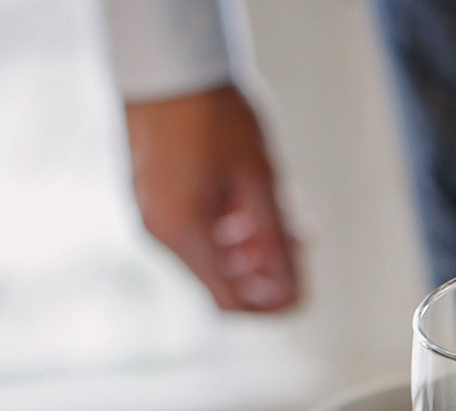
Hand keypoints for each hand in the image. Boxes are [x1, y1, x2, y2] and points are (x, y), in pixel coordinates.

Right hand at [122, 86, 301, 312]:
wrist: (169, 63)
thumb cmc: (216, 114)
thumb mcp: (260, 181)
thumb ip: (276, 242)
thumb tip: (292, 291)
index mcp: (184, 234)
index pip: (233, 303)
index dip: (273, 303)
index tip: (303, 281)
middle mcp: (160, 233)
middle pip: (223, 281)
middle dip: (267, 268)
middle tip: (300, 233)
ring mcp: (152, 214)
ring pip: (211, 255)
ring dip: (251, 245)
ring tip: (282, 209)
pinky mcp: (152, 195)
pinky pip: (194, 229)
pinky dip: (228, 226)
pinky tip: (249, 194)